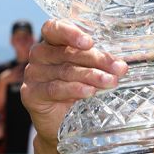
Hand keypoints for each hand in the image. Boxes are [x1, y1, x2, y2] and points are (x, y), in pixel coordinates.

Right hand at [20, 19, 127, 141]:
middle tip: (118, 68)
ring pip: (65, 71)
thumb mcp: (90, 72)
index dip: (71, 32)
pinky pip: (54, 89)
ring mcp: (33, 74)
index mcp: (52, 42)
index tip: (90, 42)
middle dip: (96, 60)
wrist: (63, 125)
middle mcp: (40, 55)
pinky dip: (74, 89)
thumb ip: (100, 64)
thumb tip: (122, 66)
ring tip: (110, 82)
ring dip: (91, 76)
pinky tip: (89, 92)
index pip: (55, 28)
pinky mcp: (31, 93)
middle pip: (66, 52)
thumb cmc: (78, 91)